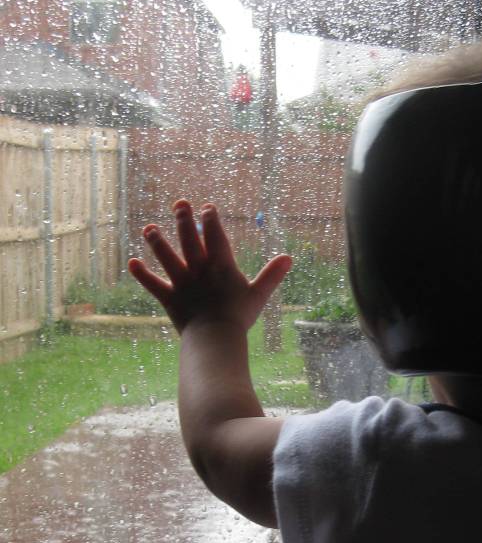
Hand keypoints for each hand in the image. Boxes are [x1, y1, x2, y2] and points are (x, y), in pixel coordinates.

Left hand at [128, 200, 290, 334]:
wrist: (215, 338)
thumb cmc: (239, 316)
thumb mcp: (258, 294)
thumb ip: (271, 275)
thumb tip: (288, 258)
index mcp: (221, 265)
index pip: (215, 235)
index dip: (211, 219)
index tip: (206, 207)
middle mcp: (198, 269)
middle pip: (189, 238)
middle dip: (183, 219)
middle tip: (179, 204)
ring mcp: (181, 282)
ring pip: (166, 256)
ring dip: (157, 241)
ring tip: (149, 228)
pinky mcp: (168, 297)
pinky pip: (152, 284)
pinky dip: (141, 274)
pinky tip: (131, 263)